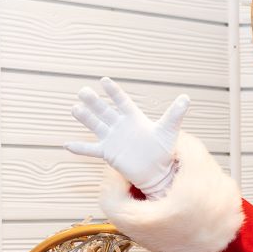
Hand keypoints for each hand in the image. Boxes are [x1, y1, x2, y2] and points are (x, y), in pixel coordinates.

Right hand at [65, 78, 188, 198]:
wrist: (158, 170)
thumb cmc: (164, 149)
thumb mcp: (169, 130)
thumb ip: (175, 114)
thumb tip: (186, 98)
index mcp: (133, 117)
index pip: (122, 101)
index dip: (113, 92)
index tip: (104, 81)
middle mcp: (120, 125)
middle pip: (105, 111)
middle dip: (94, 102)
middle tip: (83, 91)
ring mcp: (112, 138)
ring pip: (96, 126)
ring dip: (85, 118)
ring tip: (74, 108)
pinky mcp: (108, 153)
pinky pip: (91, 150)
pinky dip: (80, 148)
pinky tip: (66, 145)